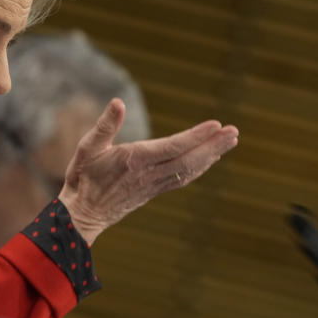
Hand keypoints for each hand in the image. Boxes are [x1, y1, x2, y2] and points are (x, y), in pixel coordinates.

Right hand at [58, 98, 237, 245]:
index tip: (216, 125)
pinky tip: (210, 159)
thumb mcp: (87, 147)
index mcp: (135, 160)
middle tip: (234, 132)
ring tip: (230, 141)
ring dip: (212, 155)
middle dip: (213, 146)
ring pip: (190, 170)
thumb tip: (118, 102)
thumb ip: (105, 125)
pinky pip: (184, 178)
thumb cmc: (83, 178)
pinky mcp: (155, 191)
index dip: (196, 136)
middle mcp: (150, 174)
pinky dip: (200, 167)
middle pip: (189, 160)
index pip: (173, 147)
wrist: (83, 214)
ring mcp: (155, 185)